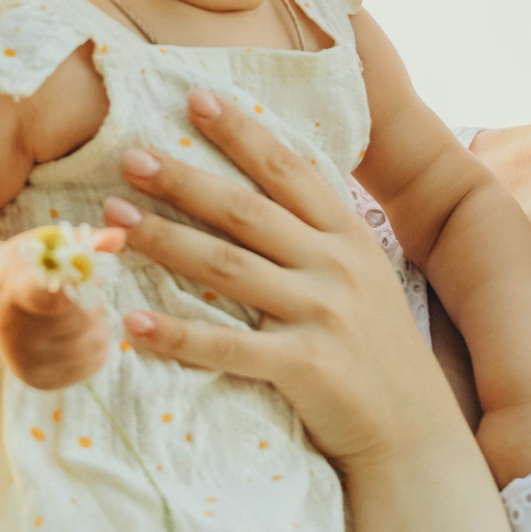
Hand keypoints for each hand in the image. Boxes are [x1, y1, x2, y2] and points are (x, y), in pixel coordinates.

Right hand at [0, 225, 124, 388]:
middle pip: (79, 318)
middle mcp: (13, 333)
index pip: (45, 297)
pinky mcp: (41, 381)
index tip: (75, 278)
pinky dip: (96, 343)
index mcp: (10, 292)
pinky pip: (92, 363)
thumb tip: (121, 237)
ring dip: (97, 321)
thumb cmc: (21, 269)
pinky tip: (79, 328)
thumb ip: (83, 240)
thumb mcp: (43, 245)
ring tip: (80, 306)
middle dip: (92, 298)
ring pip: (92, 342)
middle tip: (83, 285)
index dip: (71, 288)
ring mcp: (26, 362)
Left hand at [102, 91, 462, 473]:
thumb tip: (262, 193)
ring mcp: (322, 314)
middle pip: (246, 211)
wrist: (414, 433)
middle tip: (131, 156)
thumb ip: (319, 237)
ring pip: (228, 268)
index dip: (241, 133)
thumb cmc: (377, 352)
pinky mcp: (305, 366)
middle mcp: (336, 266)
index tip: (195, 98)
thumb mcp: (363, 277)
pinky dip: (177, 334)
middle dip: (185, 180)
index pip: (288, 170)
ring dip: (167, 240)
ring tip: (116, 220)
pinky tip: (133, 320)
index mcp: (348, 235)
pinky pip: (227, 347)